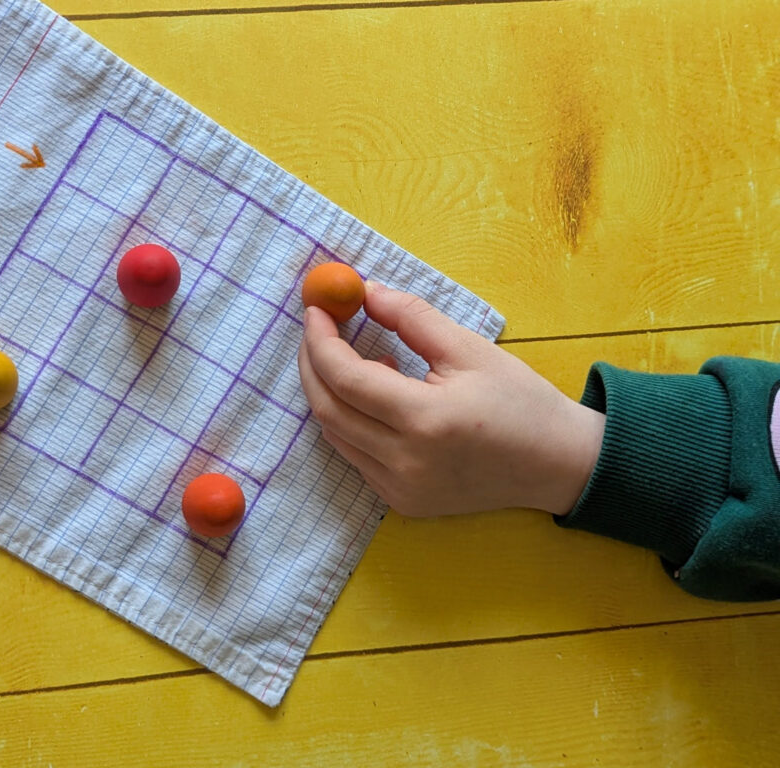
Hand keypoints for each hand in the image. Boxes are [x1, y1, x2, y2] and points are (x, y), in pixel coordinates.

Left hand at [298, 282, 605, 516]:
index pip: (346, 378)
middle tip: (317, 329)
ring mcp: (400, 489)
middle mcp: (405, 463)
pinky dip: (350, 421)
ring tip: (355, 359)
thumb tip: (364, 291)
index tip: (316, 309)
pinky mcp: (402, 502)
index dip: (321, 340)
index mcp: (425, 420)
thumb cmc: (520, 402)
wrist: (558, 465)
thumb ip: (411, 317)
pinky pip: (355, 456)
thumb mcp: (469, 349)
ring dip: (330, 392)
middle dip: (313, 363)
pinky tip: (377, 398)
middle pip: (328, 409)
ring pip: (336, 435)